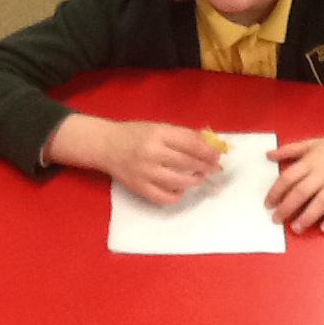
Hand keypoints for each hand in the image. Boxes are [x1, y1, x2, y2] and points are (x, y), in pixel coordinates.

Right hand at [45, 115, 221, 204]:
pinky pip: (164, 198)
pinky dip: (176, 196)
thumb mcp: (158, 127)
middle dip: (205, 166)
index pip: (190, 143)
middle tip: (214, 168)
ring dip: (194, 181)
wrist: (106, 146)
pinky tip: (180, 189)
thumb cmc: (135, 134)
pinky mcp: (139, 188)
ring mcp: (145, 173)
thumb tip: (209, 145)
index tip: (217, 155)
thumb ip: (182, 136)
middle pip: (187, 163)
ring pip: (178, 182)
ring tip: (199, 177)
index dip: (207, 151)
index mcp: (158, 134)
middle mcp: (151, 153)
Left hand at [264, 115, 323, 233]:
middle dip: (286, 208)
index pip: (288, 178)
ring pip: (320, 203)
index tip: (268, 204)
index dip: (275, 192)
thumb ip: (288, 150)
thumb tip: (268, 155)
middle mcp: (323, 173)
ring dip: (307, 217)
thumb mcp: (311, 144)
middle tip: (276, 219)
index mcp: (311, 161)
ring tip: (296, 228)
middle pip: (301, 193)